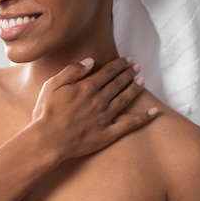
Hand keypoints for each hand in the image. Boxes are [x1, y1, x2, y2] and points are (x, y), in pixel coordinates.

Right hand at [31, 57, 157, 160]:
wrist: (47, 140)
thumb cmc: (46, 112)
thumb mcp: (52, 85)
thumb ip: (72, 71)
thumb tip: (90, 61)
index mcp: (87, 87)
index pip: (108, 72)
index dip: (119, 64)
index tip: (127, 59)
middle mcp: (99, 100)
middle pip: (118, 83)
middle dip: (129, 73)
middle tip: (137, 66)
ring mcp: (105, 117)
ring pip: (125, 99)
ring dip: (135, 88)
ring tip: (143, 80)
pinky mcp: (107, 134)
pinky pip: (129, 125)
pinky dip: (143, 118)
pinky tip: (153, 112)